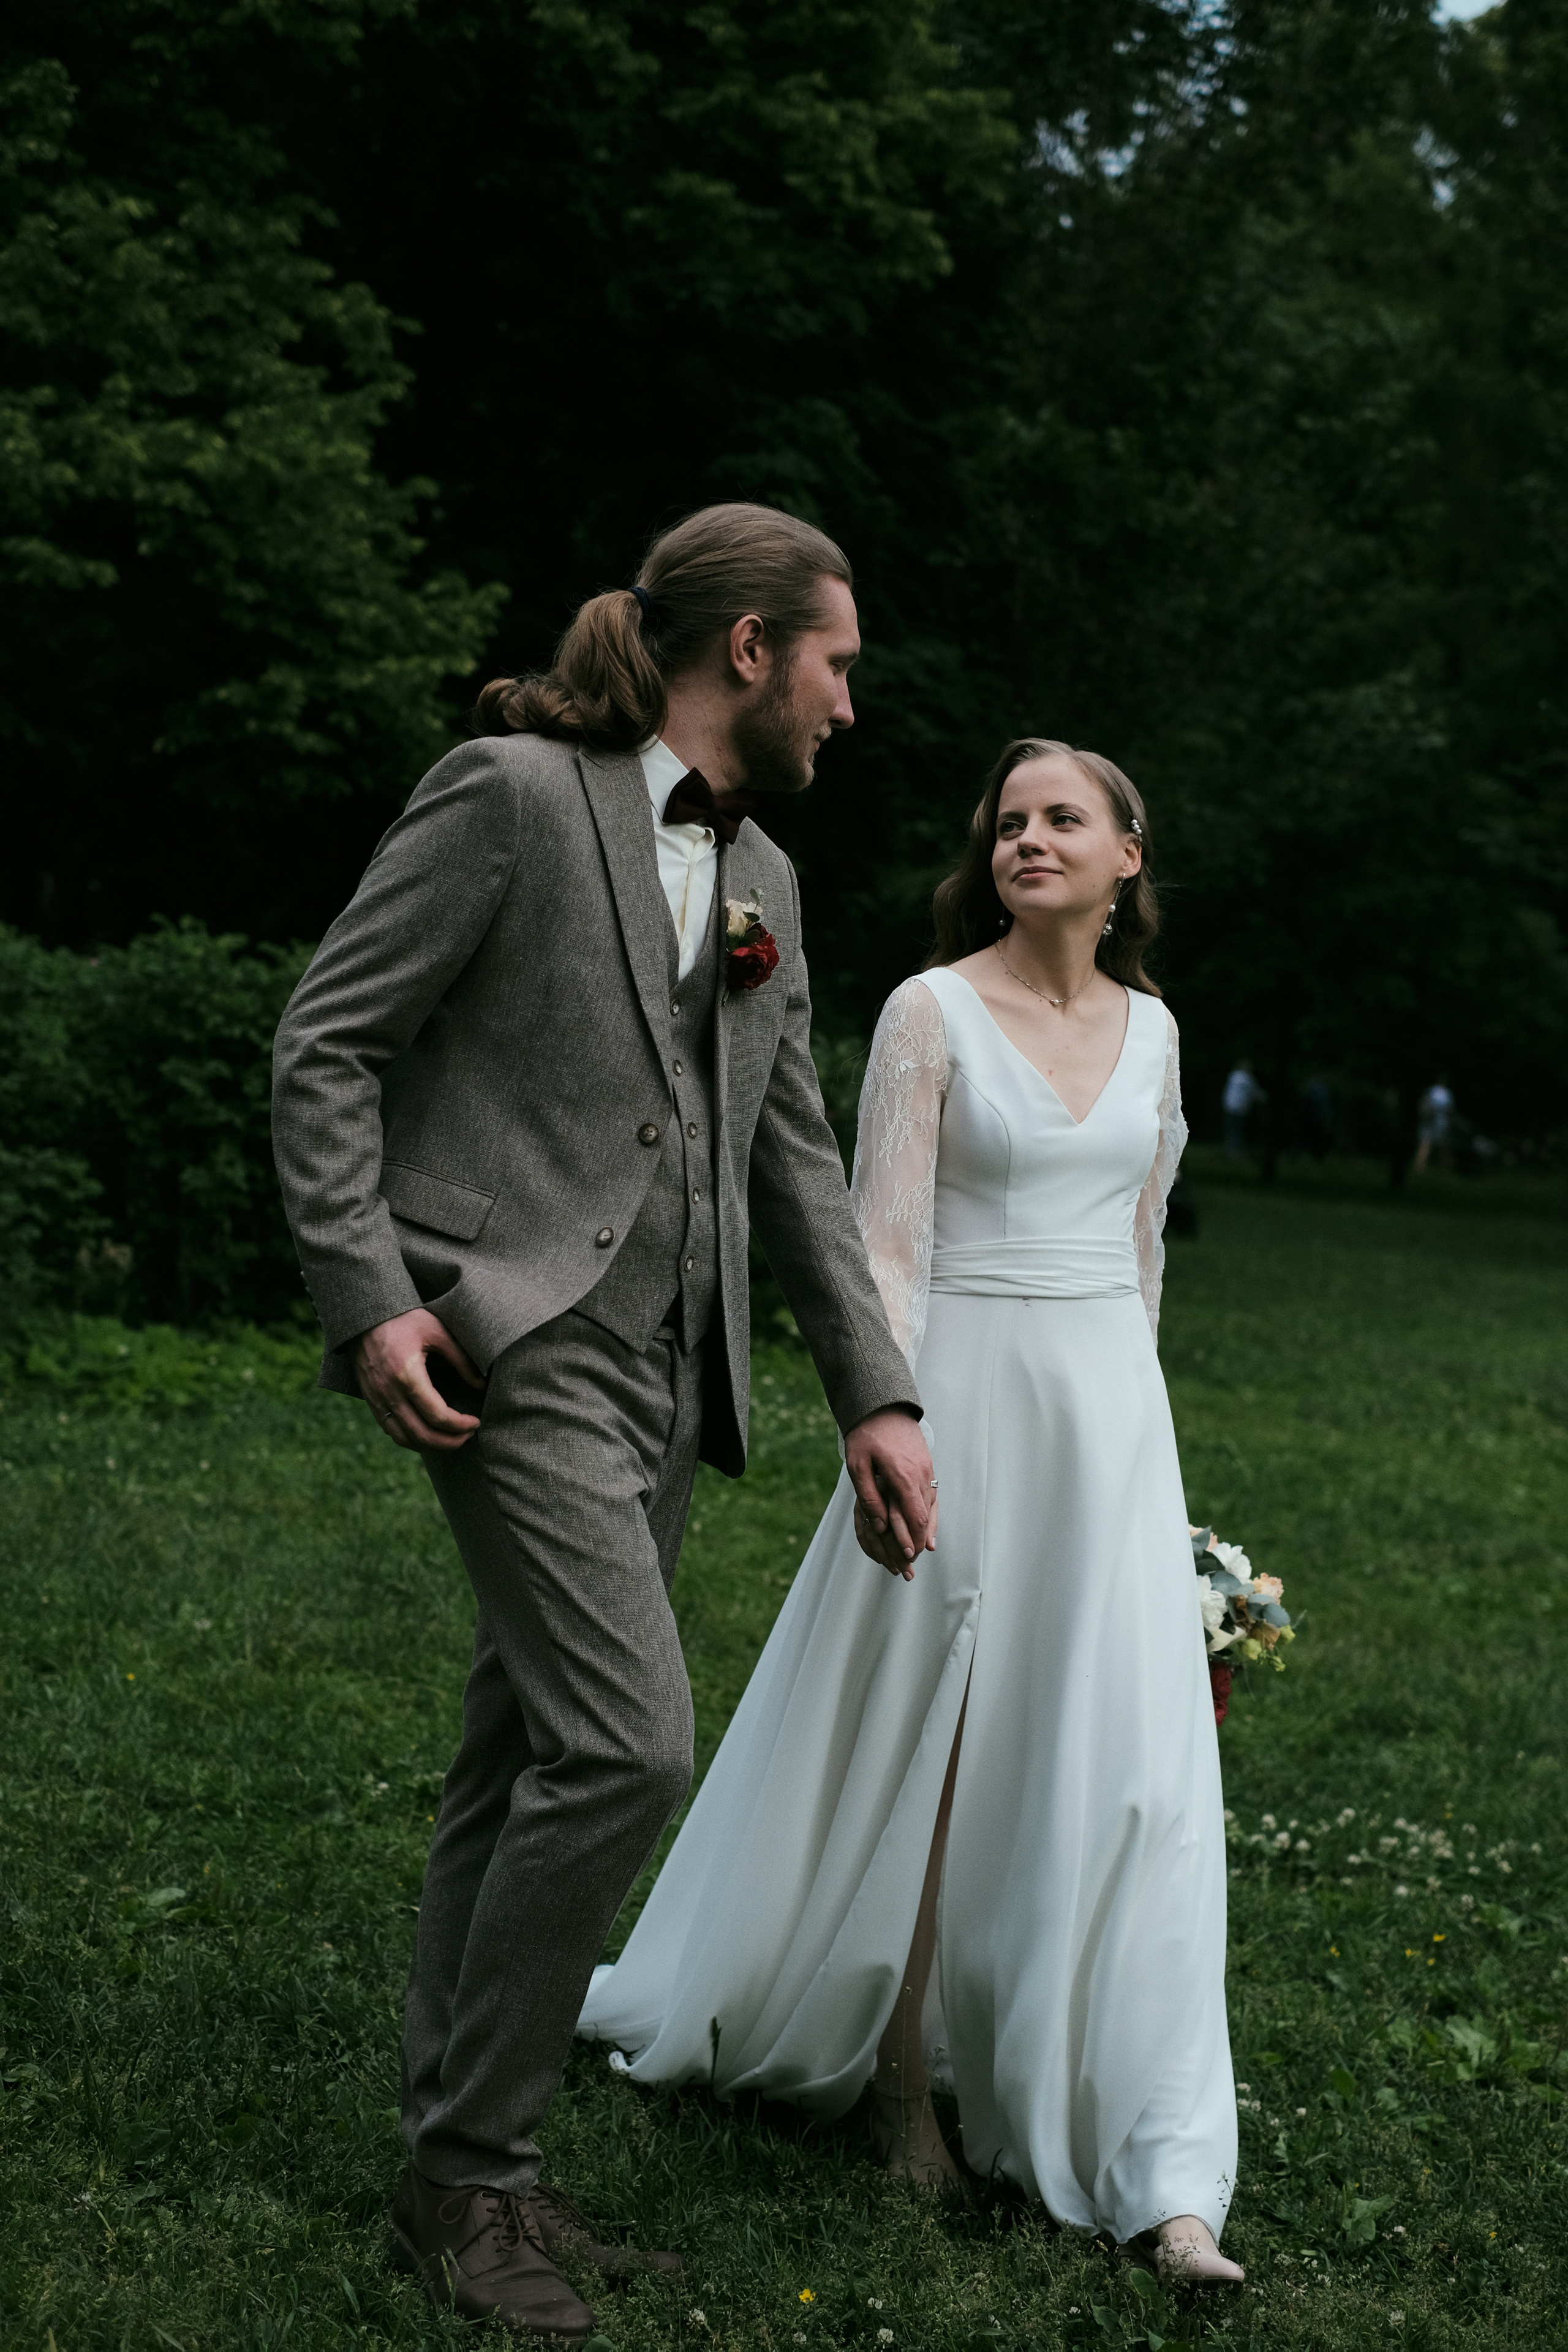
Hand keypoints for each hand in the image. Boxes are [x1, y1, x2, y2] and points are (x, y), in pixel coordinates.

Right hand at [352, 1308, 483, 1450]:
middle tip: (469, 1436)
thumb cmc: (404, 1318)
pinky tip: (428, 1435)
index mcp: (407, 1375)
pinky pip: (391, 1430)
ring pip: (404, 1438)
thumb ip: (461, 1359)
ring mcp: (376, 1399)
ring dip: (431, 1445)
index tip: (476, 1422)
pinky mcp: (371, 1400)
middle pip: (422, 1434)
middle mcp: (389, 1392)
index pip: (437, 1415)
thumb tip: (481, 1384)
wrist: (363, 1315)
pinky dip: (411, 1439)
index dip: (460, 1425)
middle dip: (450, 1442)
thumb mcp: (437, 1331)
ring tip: (452, 1439)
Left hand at [845, 1407, 936, 1581]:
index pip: (913, 1516)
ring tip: (919, 1553)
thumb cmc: (866, 1433)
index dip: (912, 1540)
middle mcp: (920, 1474)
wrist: (884, 1405)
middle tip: (910, 1565)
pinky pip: (932, 1496)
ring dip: (926, 1532)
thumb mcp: (857, 1465)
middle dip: (918, 1543)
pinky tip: (929, 1531)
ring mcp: (927, 1469)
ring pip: (931, 1508)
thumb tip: (878, 1526)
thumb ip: (868, 1496)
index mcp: (902, 1475)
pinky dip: (931, 1516)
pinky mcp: (927, 1466)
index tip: (906, 1558)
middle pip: (925, 1517)